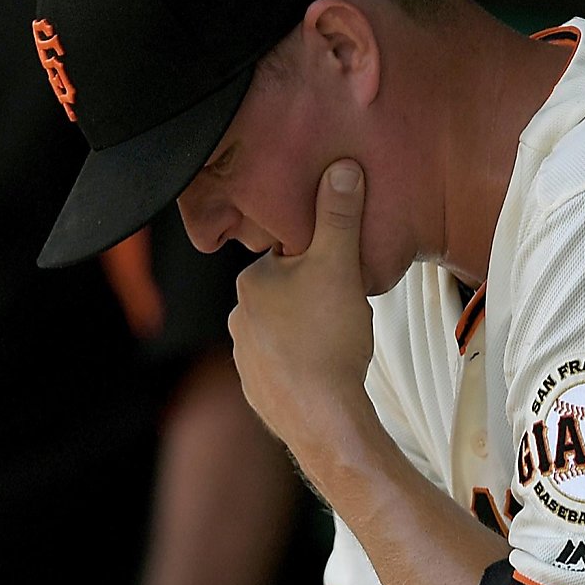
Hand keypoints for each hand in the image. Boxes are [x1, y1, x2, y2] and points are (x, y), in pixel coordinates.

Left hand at [228, 160, 376, 460]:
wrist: (322, 417)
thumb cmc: (329, 338)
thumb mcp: (340, 266)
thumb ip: (340, 216)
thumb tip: (342, 167)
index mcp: (250, 282)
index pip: (289, 259)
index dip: (322, 264)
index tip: (344, 278)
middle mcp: (238, 318)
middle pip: (287, 297)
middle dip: (315, 300)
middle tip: (346, 312)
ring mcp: (244, 359)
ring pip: (284, 334)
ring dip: (309, 335)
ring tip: (339, 345)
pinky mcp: (256, 393)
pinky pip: (283, 370)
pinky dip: (303, 369)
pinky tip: (327, 373)